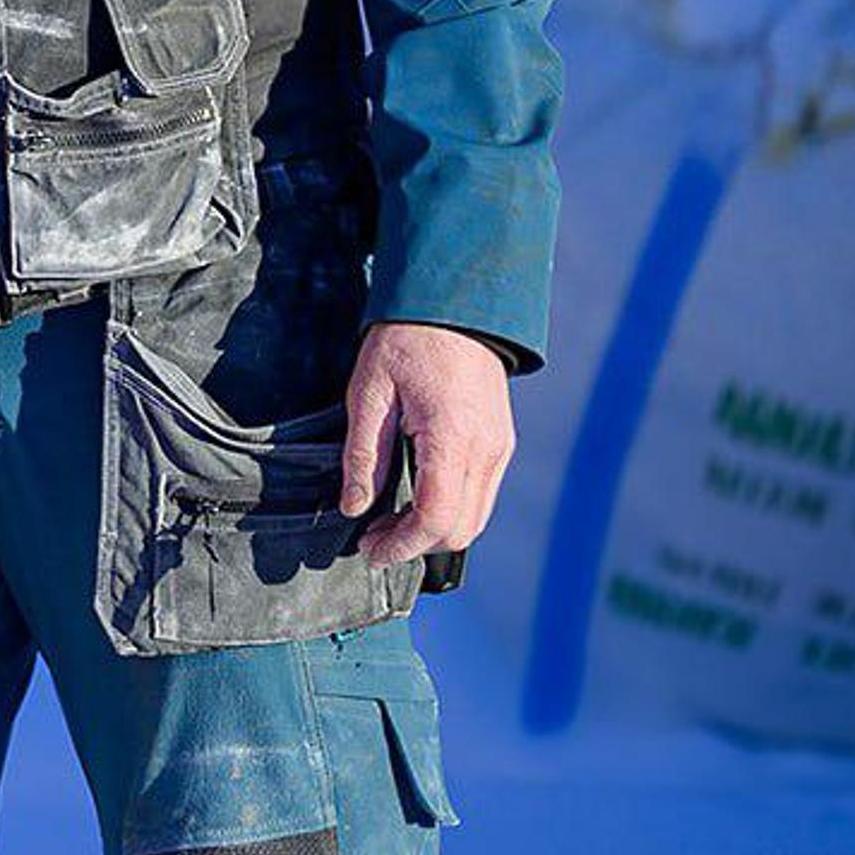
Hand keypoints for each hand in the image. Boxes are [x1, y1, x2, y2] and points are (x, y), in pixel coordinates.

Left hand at [337, 321, 514, 566]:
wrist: (454, 303)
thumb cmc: (405, 341)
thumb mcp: (369, 392)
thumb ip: (364, 455)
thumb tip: (354, 507)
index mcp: (453, 438)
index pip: (435, 519)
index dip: (401, 545)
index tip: (370, 551)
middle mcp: (486, 450)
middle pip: (459, 530)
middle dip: (416, 545)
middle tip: (372, 539)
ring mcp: (499, 447)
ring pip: (475, 518)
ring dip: (434, 531)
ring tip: (389, 523)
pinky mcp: (501, 442)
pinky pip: (481, 495)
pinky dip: (452, 510)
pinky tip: (417, 498)